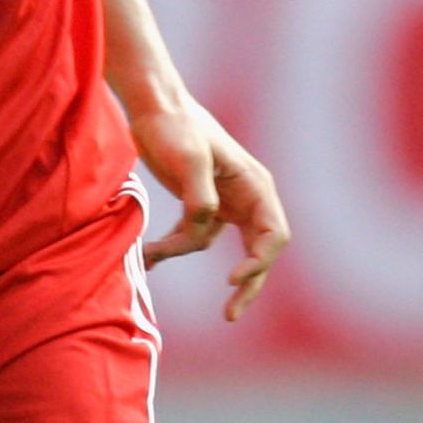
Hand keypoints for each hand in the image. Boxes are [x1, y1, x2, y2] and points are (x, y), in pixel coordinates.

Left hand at [131, 93, 289, 321]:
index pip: (273, 236)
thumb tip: (206, 222)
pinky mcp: (199, 206)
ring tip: (151, 254)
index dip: (259, 263)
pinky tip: (150, 255)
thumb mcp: (189, 158)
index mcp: (255, 186)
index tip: (231, 279)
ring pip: (215, 248)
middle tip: (230, 316)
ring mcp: (224, 204)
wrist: (152, 107)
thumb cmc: (175, 126)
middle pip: (258, 253)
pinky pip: (191, 237)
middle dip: (245, 285)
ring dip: (182, 252)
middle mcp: (246, 197)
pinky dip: (171, 246)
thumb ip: (200, 196)